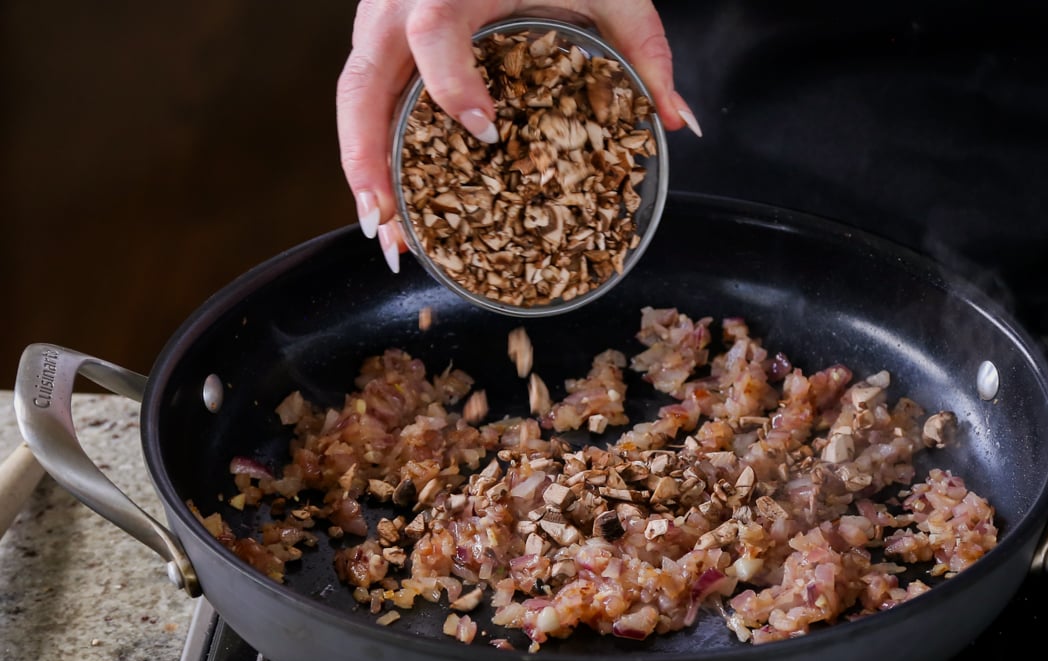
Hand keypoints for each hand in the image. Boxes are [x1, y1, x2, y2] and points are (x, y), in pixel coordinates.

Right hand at [336, 0, 701, 272]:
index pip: (434, 30)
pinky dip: (370, 156)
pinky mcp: (379, 43)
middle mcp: (401, 4)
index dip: (451, 83)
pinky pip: (365, 101)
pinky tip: (388, 208)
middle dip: (367, 155)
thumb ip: (643, 47)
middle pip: (363, 82)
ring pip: (352, 99)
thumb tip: (677, 120)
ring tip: (382, 234)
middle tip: (385, 219)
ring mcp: (381, 24)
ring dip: (360, 169)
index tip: (484, 131)